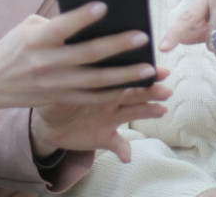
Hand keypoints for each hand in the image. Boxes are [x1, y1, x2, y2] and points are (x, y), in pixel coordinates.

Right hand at [0, 1, 159, 119]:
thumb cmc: (13, 48)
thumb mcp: (28, 28)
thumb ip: (57, 23)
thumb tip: (90, 18)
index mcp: (36, 40)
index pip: (62, 27)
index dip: (82, 17)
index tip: (104, 6)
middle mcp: (47, 63)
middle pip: (88, 55)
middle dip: (118, 46)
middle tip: (142, 37)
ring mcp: (55, 84)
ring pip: (97, 81)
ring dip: (125, 75)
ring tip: (149, 68)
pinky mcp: (60, 98)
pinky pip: (92, 97)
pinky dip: (114, 92)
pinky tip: (132, 85)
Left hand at [30, 68, 172, 162]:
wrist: (48, 121)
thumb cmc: (55, 93)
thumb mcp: (58, 82)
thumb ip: (67, 74)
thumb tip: (70, 59)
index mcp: (103, 81)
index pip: (125, 73)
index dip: (142, 71)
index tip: (158, 69)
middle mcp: (112, 98)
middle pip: (136, 92)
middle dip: (152, 90)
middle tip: (166, 89)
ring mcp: (111, 118)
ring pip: (134, 113)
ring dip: (149, 112)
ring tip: (161, 110)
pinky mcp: (105, 137)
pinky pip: (118, 144)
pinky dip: (124, 151)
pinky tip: (128, 157)